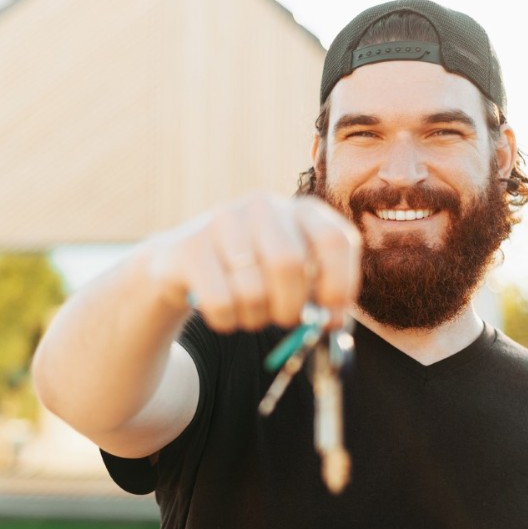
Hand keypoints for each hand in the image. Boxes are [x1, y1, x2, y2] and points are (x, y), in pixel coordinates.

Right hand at [146, 192, 362, 332]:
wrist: (187, 266)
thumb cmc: (254, 276)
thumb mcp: (292, 279)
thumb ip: (318, 299)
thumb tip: (332, 322)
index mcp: (299, 210)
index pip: (334, 240)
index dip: (339, 283)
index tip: (331, 315)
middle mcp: (263, 206)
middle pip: (288, 264)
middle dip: (290, 308)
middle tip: (285, 322)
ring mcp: (223, 220)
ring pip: (252, 289)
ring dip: (256, 318)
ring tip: (250, 314)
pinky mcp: (190, 246)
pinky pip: (220, 302)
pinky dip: (227, 321)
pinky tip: (224, 313)